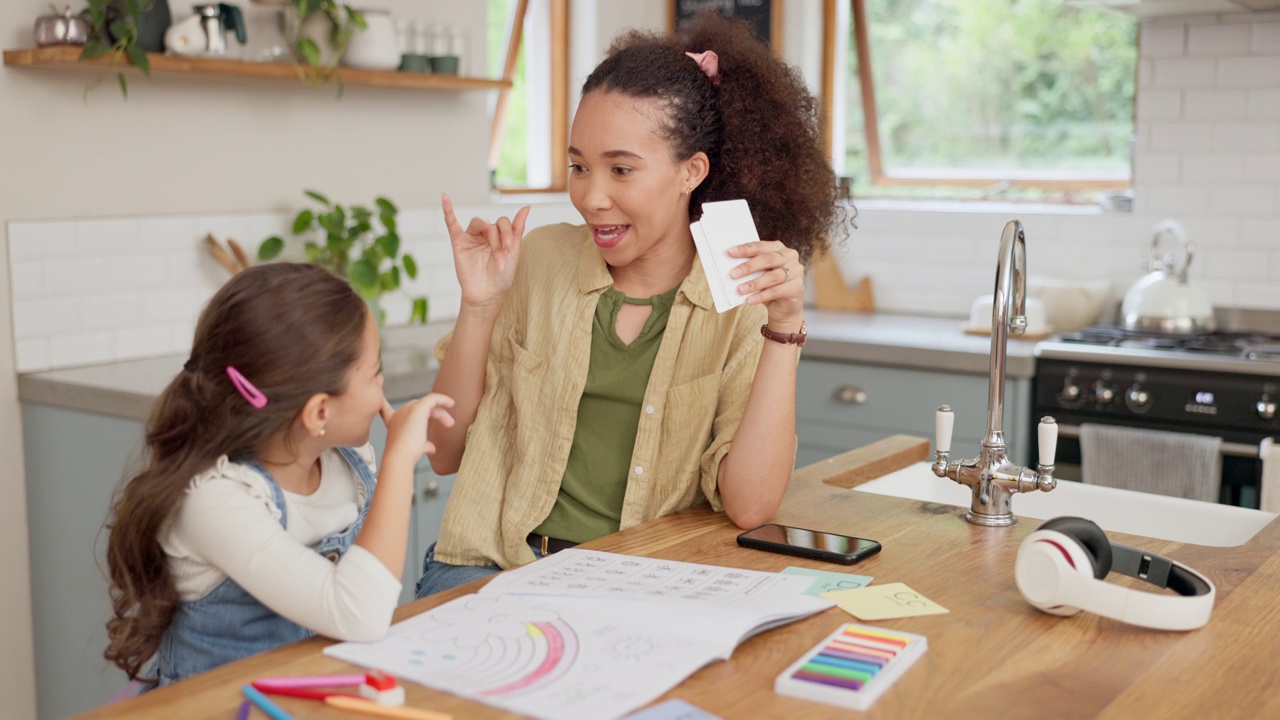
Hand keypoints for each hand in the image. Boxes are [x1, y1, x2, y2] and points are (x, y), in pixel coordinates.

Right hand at [380, 394, 455, 464]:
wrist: (400, 457)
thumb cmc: (404, 456)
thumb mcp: (414, 449)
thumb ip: (423, 445)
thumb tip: (431, 448)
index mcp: (393, 423)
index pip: (385, 409)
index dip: (386, 404)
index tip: (384, 398)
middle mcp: (399, 414)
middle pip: (417, 407)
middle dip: (433, 414)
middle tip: (447, 425)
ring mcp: (408, 409)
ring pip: (426, 403)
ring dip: (440, 412)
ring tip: (450, 423)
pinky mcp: (418, 408)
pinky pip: (432, 398)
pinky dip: (442, 399)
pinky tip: (451, 403)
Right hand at [442, 194, 529, 310]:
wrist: (488, 294)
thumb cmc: (502, 276)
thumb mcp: (514, 250)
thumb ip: (517, 228)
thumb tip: (527, 206)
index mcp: (499, 235)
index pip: (503, 223)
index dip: (508, 234)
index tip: (510, 250)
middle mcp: (485, 234)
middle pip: (492, 224)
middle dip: (499, 240)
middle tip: (501, 259)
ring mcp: (471, 237)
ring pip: (478, 223)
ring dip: (488, 236)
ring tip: (494, 254)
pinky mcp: (459, 243)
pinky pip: (451, 224)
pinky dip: (448, 210)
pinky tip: (445, 198)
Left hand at [727, 241, 804, 330]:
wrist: (784, 308)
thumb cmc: (768, 286)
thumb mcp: (758, 274)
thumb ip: (750, 269)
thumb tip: (731, 268)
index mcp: (778, 248)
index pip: (760, 246)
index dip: (745, 249)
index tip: (730, 252)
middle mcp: (790, 257)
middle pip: (768, 259)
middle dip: (749, 266)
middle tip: (733, 274)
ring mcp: (796, 271)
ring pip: (773, 276)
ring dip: (754, 283)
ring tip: (740, 289)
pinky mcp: (797, 287)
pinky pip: (777, 291)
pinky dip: (761, 296)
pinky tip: (750, 300)